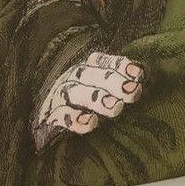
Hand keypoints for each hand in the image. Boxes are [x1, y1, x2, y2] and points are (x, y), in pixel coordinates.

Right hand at [31, 49, 145, 148]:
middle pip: (93, 75)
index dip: (121, 66)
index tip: (138, 74)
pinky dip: (75, 118)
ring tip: (115, 107)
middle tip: (133, 91)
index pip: (104, 62)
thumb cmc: (81, 105)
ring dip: (97, 98)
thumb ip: (118, 88)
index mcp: (87, 69)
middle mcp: (74, 78)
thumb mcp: (99, 91)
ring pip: (78, 92)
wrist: (43, 120)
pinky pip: (62, 115)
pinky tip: (89, 123)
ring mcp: (61, 95)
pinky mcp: (51, 116)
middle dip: (114, 82)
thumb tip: (141, 87)